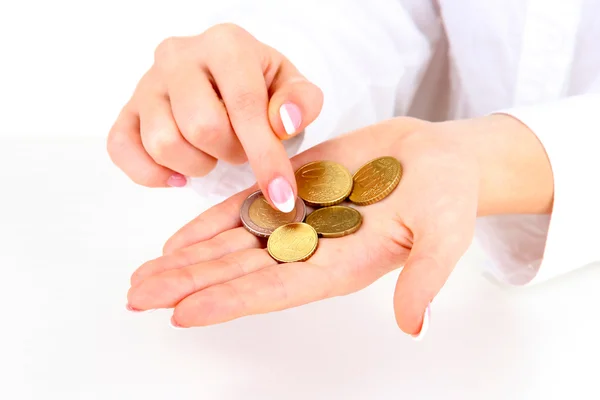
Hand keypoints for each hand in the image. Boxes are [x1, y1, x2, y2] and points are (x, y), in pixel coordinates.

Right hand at [107, 23, 322, 211]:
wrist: (223, 76)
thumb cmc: (260, 84)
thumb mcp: (292, 86)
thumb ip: (300, 101)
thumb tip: (283, 122)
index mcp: (225, 44)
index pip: (244, 104)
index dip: (265, 155)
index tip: (282, 195)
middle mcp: (178, 56)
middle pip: (201, 127)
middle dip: (231, 153)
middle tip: (241, 150)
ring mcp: (147, 83)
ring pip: (163, 143)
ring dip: (197, 164)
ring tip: (213, 153)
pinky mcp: (127, 110)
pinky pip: (121, 149)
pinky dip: (151, 173)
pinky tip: (179, 173)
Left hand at [126, 115, 553, 335]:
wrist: (438, 157)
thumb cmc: (448, 195)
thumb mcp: (445, 231)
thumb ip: (426, 274)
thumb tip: (413, 324)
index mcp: (340, 266)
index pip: (276, 290)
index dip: (229, 302)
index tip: (183, 313)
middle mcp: (311, 250)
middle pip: (239, 273)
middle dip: (189, 285)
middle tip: (139, 298)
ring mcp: (298, 221)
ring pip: (232, 246)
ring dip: (188, 261)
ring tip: (144, 276)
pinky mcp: (293, 191)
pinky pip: (243, 210)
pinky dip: (208, 224)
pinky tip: (177, 239)